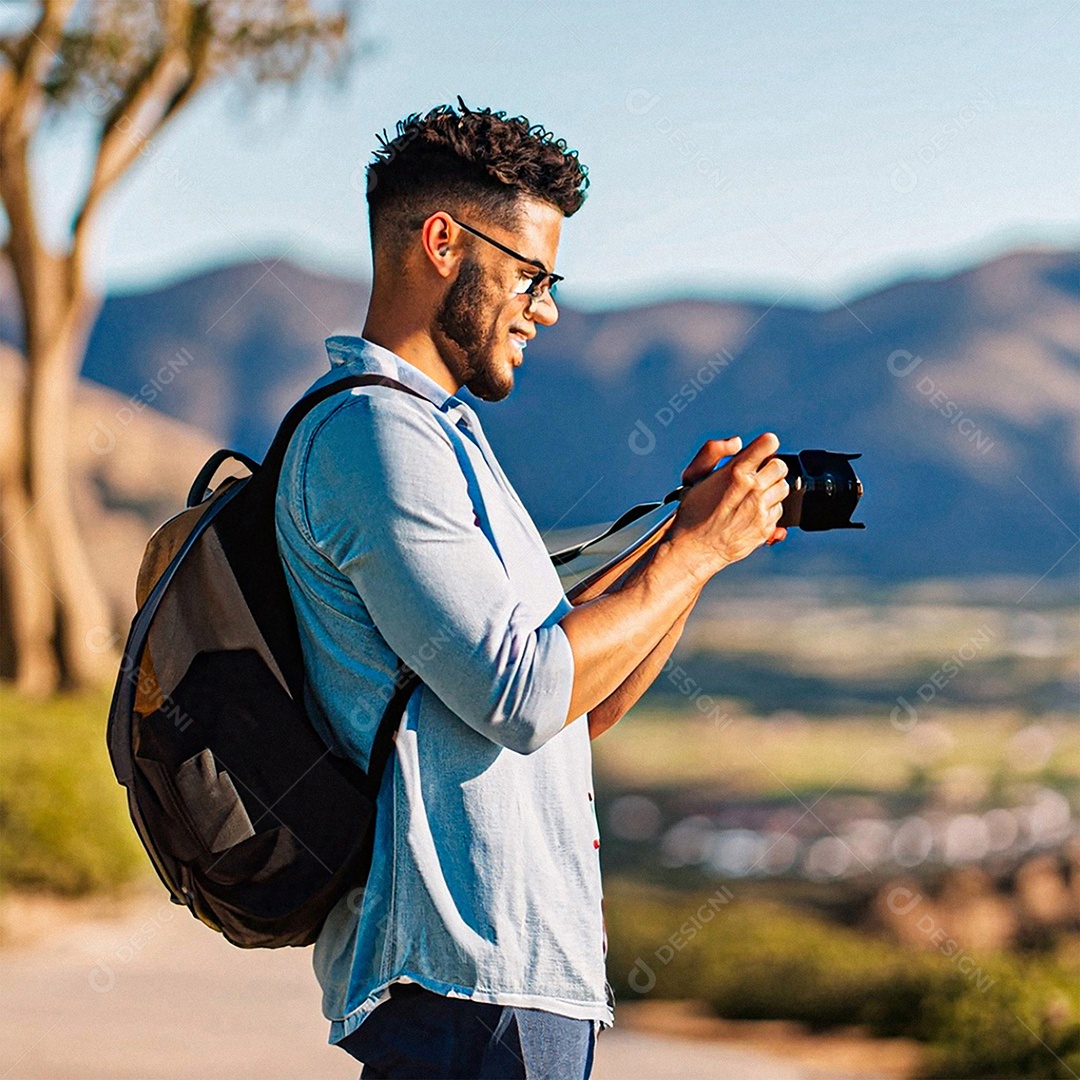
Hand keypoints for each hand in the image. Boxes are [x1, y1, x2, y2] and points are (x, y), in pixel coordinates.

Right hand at [669, 433, 788, 570]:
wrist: (696, 547)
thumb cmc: (693, 512)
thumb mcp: (695, 475)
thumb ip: (714, 451)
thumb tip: (737, 442)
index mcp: (736, 472)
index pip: (768, 444)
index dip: (765, 444)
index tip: (762, 449)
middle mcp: (752, 489)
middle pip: (781, 466)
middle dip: (770, 467)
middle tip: (758, 474)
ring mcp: (761, 509)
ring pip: (784, 488)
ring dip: (772, 488)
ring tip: (755, 494)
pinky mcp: (766, 527)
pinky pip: (780, 510)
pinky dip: (769, 509)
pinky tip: (752, 511)